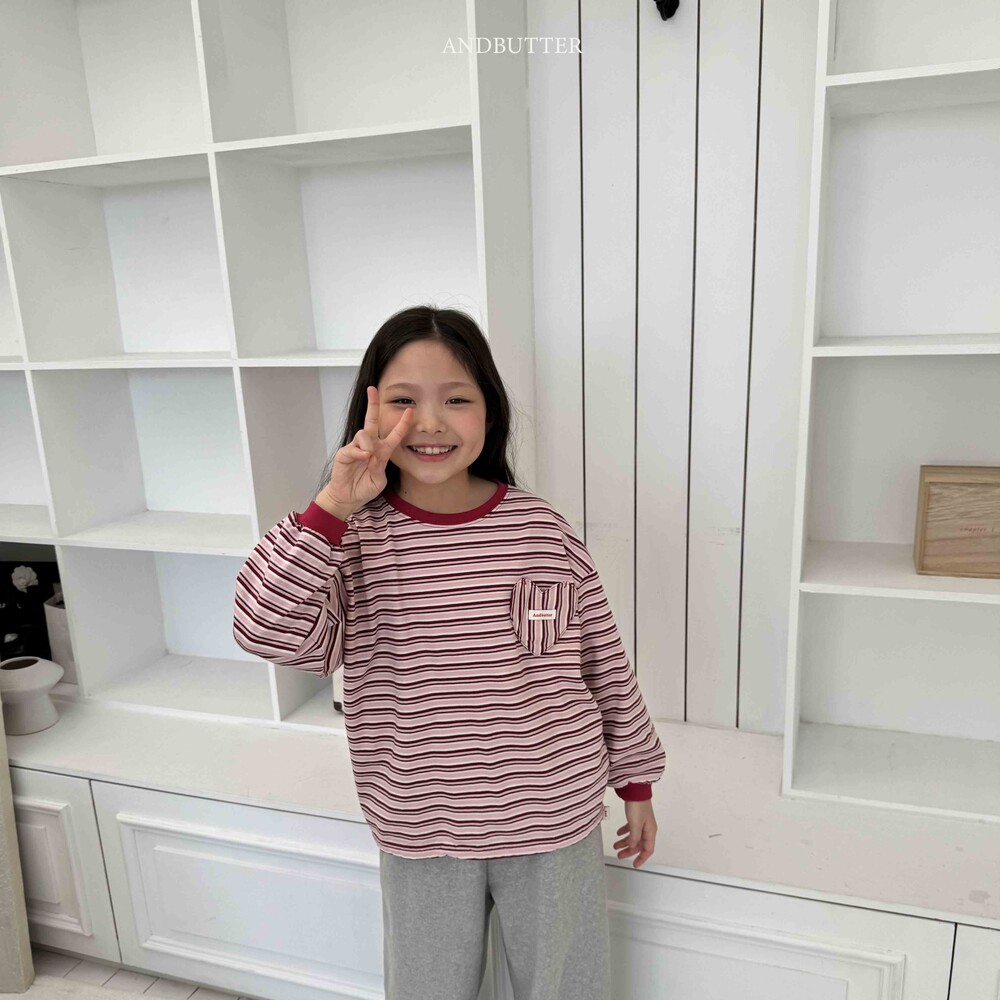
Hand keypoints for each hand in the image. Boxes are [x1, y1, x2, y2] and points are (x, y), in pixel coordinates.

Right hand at [317, 386, 413, 512]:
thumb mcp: (378, 480)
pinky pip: (353, 448)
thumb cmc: (364, 488)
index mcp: (382, 451)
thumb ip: (379, 467)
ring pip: (364, 434)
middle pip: (371, 420)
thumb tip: (371, 454)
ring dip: (369, 443)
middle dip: (372, 404)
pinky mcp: (344, 454)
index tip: (410, 410)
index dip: (403, 424)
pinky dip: (359, 452)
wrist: (349, 498)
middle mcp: (369, 445)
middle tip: (372, 389)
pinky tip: (364, 457)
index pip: (394, 435)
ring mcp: (356, 448)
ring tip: (369, 455)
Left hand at [613, 800, 656, 867]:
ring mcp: (642, 822)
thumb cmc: (637, 806)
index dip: (641, 858)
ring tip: (615, 845)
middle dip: (629, 851)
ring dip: (625, 842)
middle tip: (619, 855)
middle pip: (639, 844)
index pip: (648, 850)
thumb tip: (631, 846)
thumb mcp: (635, 824)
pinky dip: (625, 832)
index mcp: (650, 831)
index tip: (634, 864)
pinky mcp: (636, 816)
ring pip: (634, 836)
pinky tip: (618, 833)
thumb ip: (634, 837)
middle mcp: (647, 828)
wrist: (635, 790)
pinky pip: (631, 828)